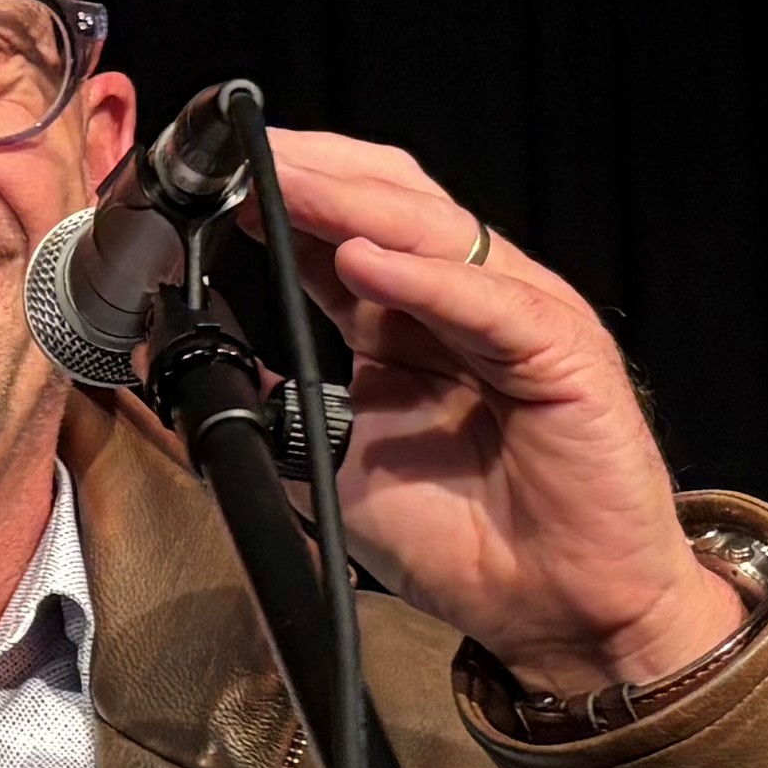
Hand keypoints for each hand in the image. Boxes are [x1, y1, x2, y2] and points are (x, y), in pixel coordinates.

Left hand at [253, 129, 739, 700]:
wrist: (559, 611)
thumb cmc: (471, 545)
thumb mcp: (344, 464)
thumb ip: (284, 410)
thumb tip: (205, 375)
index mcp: (415, 319)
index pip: (348, 229)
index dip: (285, 200)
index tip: (211, 184)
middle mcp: (467, 304)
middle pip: (390, 205)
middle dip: (312, 175)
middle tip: (238, 155)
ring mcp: (520, 319)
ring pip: (435, 235)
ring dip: (352, 204)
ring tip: (283, 180)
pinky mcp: (563, 354)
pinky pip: (488, 303)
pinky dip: (423, 279)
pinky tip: (361, 260)